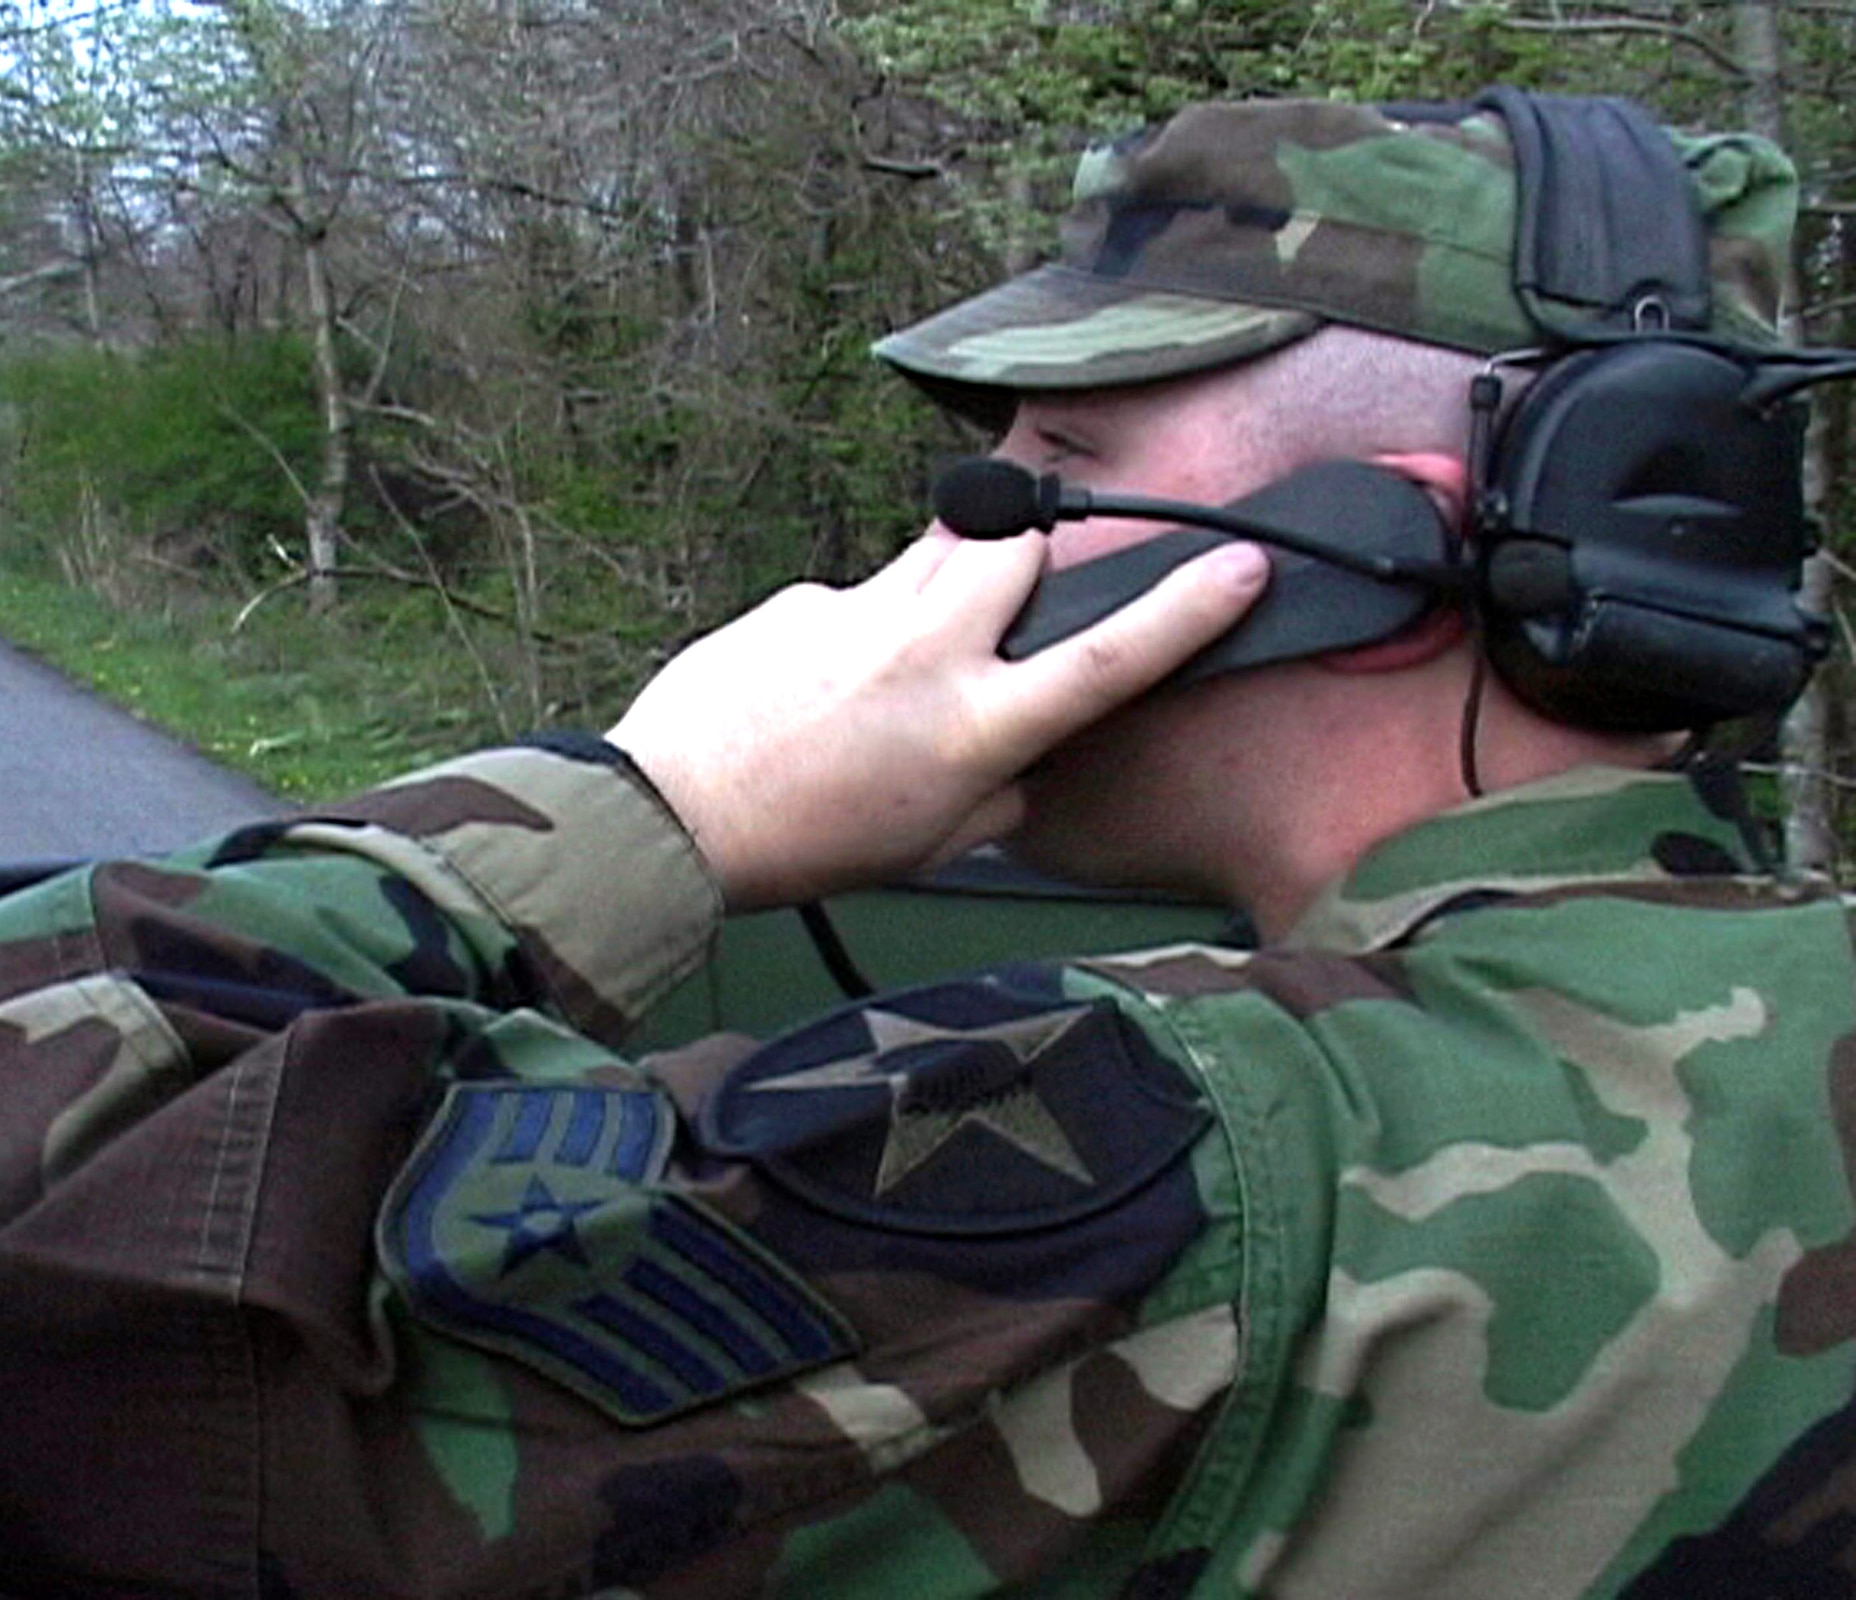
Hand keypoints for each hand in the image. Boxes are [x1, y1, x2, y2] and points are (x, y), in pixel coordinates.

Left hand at [608, 529, 1269, 909]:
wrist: (675, 814)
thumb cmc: (807, 845)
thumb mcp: (931, 846)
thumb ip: (999, 795)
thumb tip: (1027, 767)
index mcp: (975, 728)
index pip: (1107, 659)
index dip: (1187, 610)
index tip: (1243, 564)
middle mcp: (928, 654)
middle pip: (1020, 542)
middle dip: (1036, 547)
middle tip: (1020, 590)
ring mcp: (861, 613)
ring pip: (941, 548)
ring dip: (953, 577)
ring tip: (913, 646)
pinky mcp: (802, 598)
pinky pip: (859, 591)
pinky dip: (863, 624)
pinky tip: (825, 681)